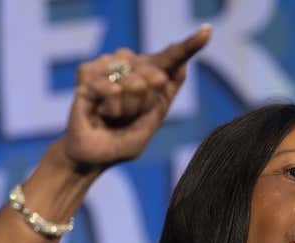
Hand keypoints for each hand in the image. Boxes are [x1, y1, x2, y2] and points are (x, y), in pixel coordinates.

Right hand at [55, 25, 211, 171]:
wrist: (93, 158)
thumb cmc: (122, 142)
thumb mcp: (151, 123)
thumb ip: (166, 96)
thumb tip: (183, 65)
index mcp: (148, 76)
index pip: (172, 57)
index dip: (190, 44)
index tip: (206, 31)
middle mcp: (129, 65)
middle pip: (156, 77)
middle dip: (145, 105)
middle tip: (128, 116)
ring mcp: (108, 65)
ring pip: (134, 84)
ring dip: (126, 109)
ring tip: (113, 115)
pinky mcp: (87, 72)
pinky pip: (113, 89)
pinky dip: (111, 109)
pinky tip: (100, 112)